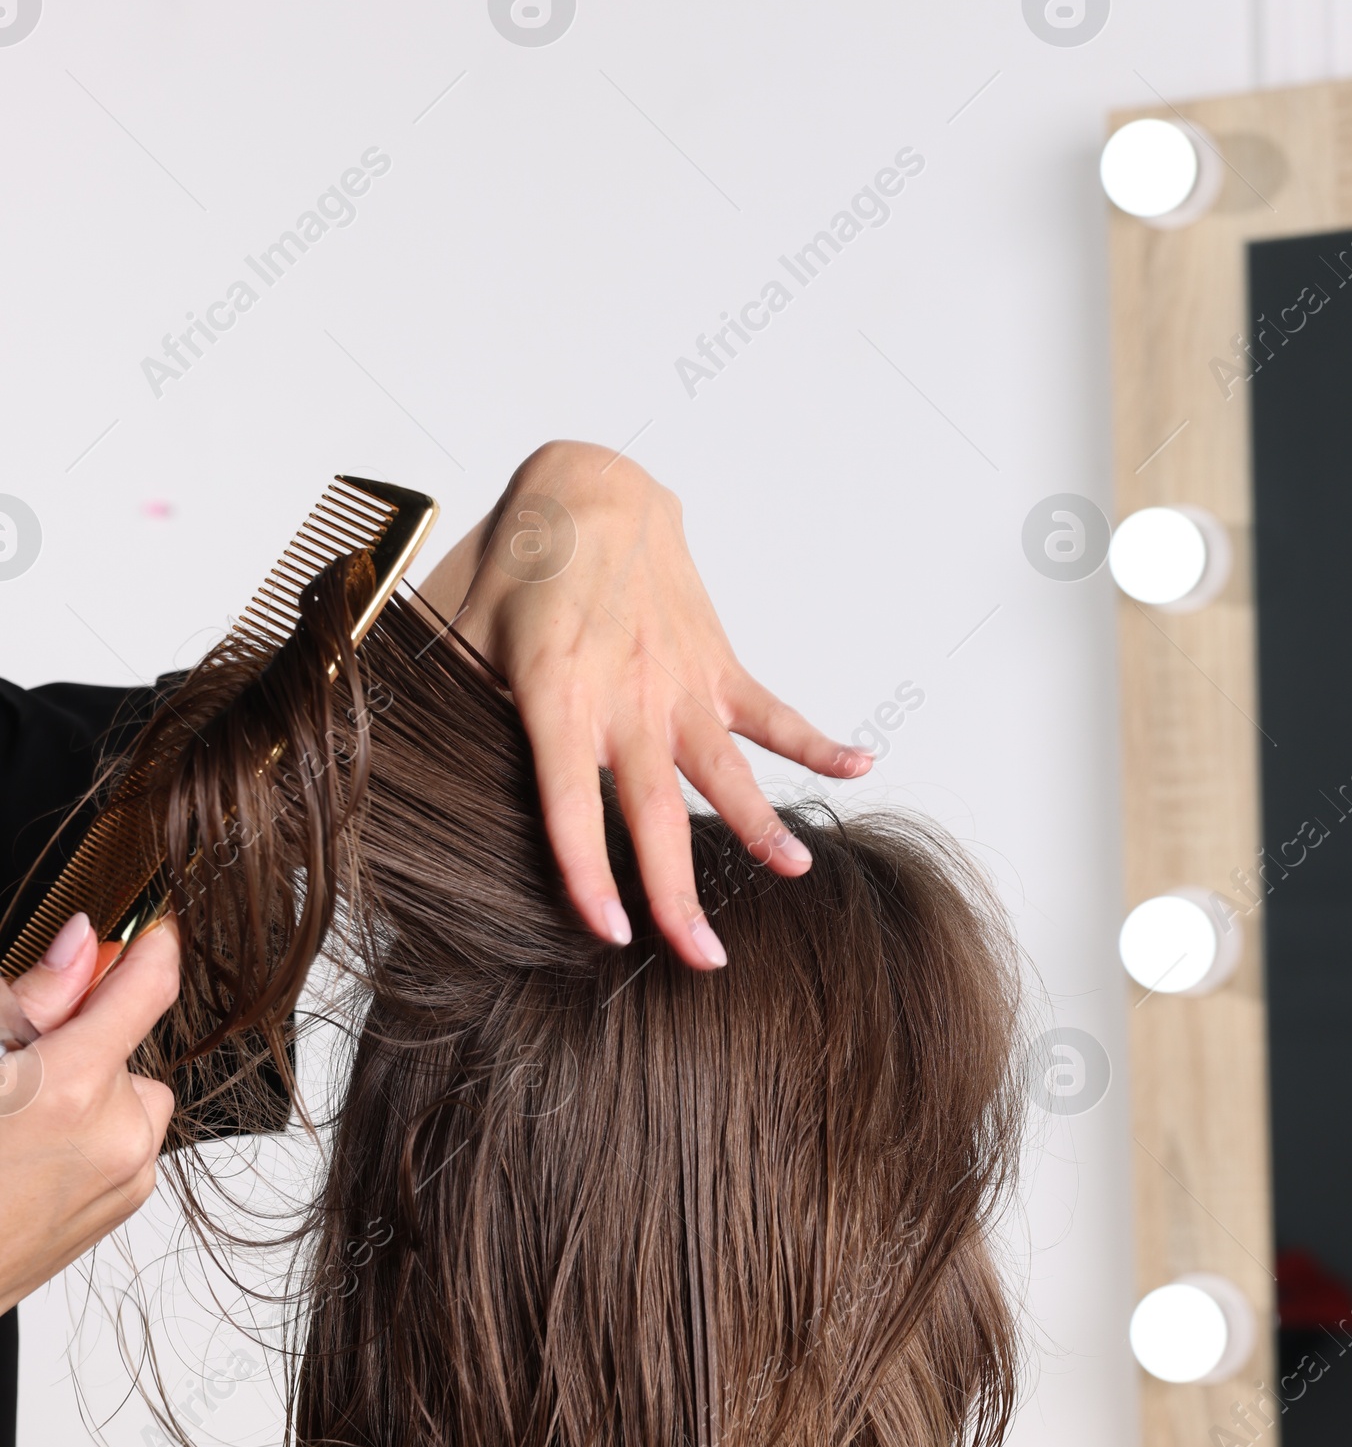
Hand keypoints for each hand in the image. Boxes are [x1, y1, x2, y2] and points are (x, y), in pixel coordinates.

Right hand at [0, 913, 180, 1314]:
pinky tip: (30, 1151)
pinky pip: (124, 1137)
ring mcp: (126, 1179)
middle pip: (126, 1046)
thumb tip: (81, 943)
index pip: (148, 988)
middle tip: (17, 1066)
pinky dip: (91, 1129)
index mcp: (74, 1091)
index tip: (149, 924)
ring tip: (17, 1119)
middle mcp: (117, 1137)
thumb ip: (34, 998)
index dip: (151, 944)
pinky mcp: (123, 1206)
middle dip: (82, 1039)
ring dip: (89, 1087)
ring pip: (128, 1093)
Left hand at [419, 441, 870, 968]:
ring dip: (762, 825)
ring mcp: (680, 682)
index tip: (608, 930)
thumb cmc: (519, 564)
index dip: (588, 869)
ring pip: (725, 770)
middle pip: (657, 811)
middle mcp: (626, 698)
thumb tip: (394, 766)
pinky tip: (861, 765)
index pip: (571, 801)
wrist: (593, 489)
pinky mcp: (716, 664)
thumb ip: (444, 703)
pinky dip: (819, 739)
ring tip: (795, 875)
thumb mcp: (459, 629)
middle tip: (705, 958)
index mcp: (556, 696)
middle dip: (680, 891)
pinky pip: (772, 710)